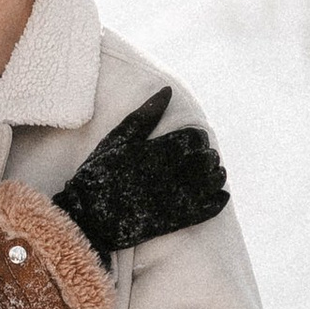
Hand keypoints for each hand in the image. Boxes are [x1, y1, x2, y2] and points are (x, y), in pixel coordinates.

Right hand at [52, 89, 227, 257]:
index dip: (198, 138)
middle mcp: (170, 172)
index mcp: (159, 150)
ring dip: (216, 175)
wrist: (89, 216)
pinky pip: (207, 209)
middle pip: (205, 158)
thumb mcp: (118, 139)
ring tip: (213, 173)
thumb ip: (146, 114)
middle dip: (207, 156)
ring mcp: (174, 196)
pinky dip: (218, 200)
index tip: (194, 141)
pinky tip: (220, 196)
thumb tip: (168, 90)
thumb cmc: (100, 173)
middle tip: (204, 158)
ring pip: (210, 181)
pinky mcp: (175, 219)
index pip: (194, 137)